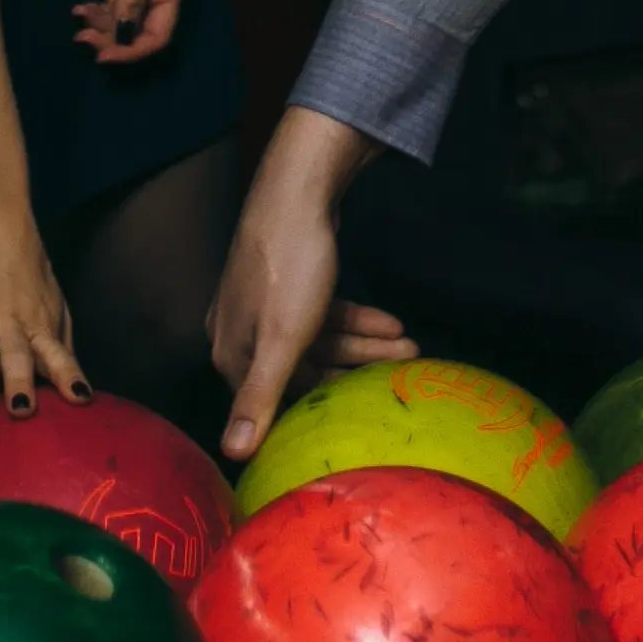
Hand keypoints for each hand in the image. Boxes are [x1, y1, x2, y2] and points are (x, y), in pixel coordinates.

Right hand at [0, 188, 87, 424]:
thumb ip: (58, 337)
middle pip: (16, 357)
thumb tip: (71, 382)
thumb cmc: (22, 254)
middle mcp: (8, 322)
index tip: (81, 400)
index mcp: (38, 320)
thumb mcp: (50, 293)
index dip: (68, 377)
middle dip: (19, 384)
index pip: (58, 353)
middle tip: (22, 410)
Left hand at [70, 0, 187, 62]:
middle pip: (139, 31)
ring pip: (122, 19)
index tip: (105, 56)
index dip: (133, 50)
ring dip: (101, 27)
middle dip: (112, 40)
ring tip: (78, 22)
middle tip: (83, 40)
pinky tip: (79, 10)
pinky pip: (111, 3)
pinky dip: (96, 11)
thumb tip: (125, 33)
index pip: (158, 34)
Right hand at [210, 108, 414, 458]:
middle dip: (359, 369)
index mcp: (232, 353)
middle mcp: (242, 333)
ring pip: (319, 339)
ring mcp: (264, 305)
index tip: (368, 417)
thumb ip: (260, 398)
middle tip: (408, 367)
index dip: (325, 410)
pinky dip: (355, 320)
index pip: (277, 402)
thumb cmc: (289, 266)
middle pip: (305, 368)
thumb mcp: (282, 339)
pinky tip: (389, 322)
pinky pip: (322, 314)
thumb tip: (231, 453)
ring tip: (410, 345)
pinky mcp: (286, 282)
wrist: (298, 188)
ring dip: (366, 345)